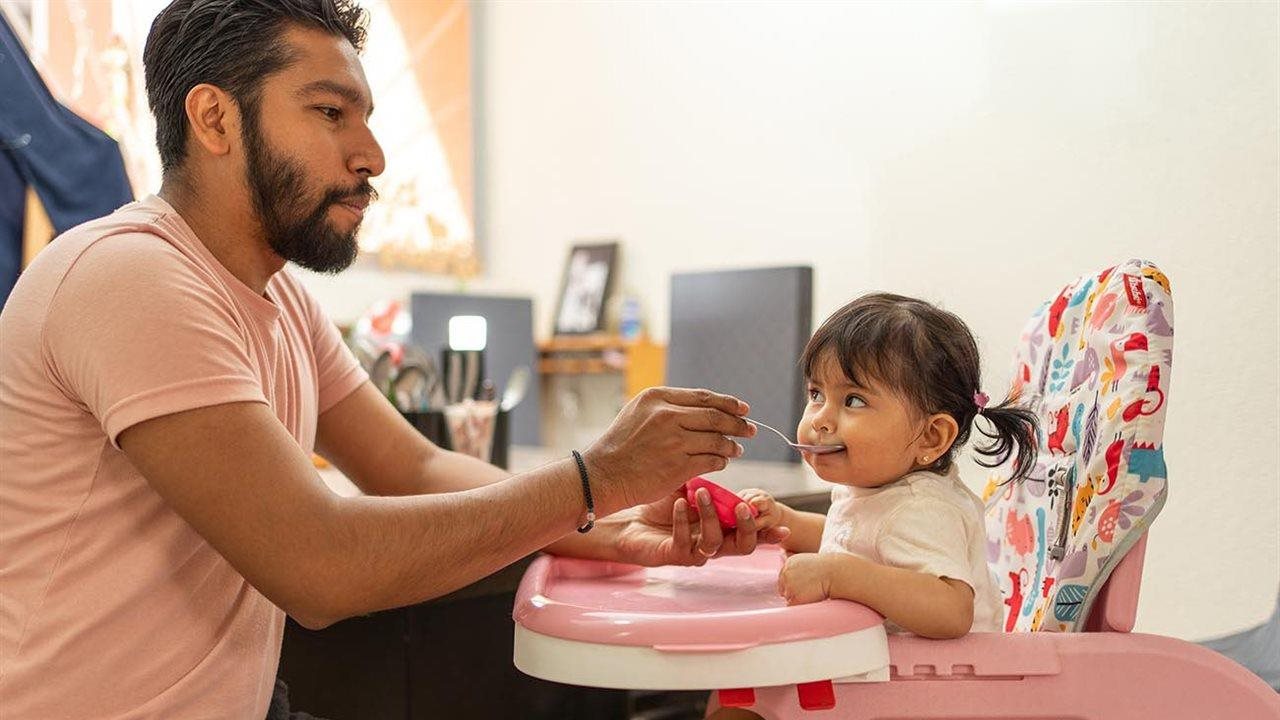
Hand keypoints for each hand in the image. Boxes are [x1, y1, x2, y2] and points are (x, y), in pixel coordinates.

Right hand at [583, 387, 755, 512]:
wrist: (602, 476)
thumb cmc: (621, 446)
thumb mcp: (638, 413)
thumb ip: (668, 407)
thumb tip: (705, 408)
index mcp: (657, 398)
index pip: (703, 397)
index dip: (728, 403)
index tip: (743, 409)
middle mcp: (666, 415)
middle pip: (715, 416)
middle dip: (738, 423)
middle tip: (750, 429)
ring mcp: (674, 441)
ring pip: (717, 439)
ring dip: (731, 445)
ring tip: (737, 449)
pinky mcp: (678, 466)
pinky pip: (711, 460)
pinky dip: (721, 461)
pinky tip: (722, 462)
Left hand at [612, 489, 790, 565]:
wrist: (630, 516)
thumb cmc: (663, 499)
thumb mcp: (692, 485)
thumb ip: (714, 479)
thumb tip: (729, 453)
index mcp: (725, 525)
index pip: (754, 531)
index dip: (770, 532)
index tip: (783, 524)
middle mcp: (714, 541)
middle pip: (744, 545)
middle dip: (747, 526)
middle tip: (741, 505)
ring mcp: (694, 550)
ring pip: (714, 543)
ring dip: (711, 517)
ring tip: (701, 492)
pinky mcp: (674, 554)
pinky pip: (684, 542)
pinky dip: (682, 520)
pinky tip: (678, 502)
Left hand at [778, 553, 834, 604]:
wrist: (836, 573)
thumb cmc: (828, 568)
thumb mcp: (808, 561)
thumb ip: (798, 568)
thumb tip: (791, 571)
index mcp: (789, 563)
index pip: (783, 579)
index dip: (793, 584)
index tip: (804, 585)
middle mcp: (786, 573)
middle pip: (784, 589)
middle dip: (793, 592)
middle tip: (809, 590)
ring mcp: (789, 586)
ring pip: (789, 598)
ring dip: (798, 599)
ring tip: (813, 592)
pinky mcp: (795, 598)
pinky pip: (794, 607)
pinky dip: (802, 605)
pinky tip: (812, 598)